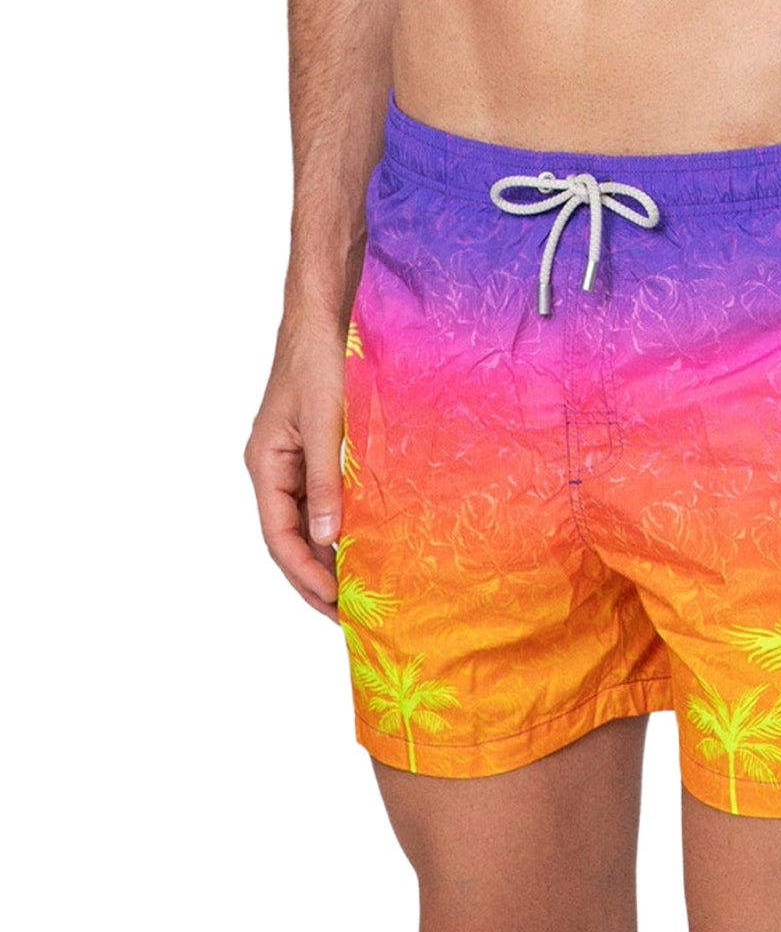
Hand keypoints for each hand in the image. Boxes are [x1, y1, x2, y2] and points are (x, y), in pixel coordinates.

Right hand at [244, 317, 345, 621]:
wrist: (323, 316)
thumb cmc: (319, 361)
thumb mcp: (326, 423)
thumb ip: (326, 481)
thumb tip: (328, 538)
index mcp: (265, 465)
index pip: (279, 537)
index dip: (304, 574)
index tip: (333, 604)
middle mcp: (274, 468)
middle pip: (290, 538)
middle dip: (315, 578)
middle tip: (347, 616)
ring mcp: (294, 460)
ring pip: (307, 522)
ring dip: (329, 555)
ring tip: (359, 590)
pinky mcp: (316, 450)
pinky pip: (323, 499)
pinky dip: (340, 525)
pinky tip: (364, 541)